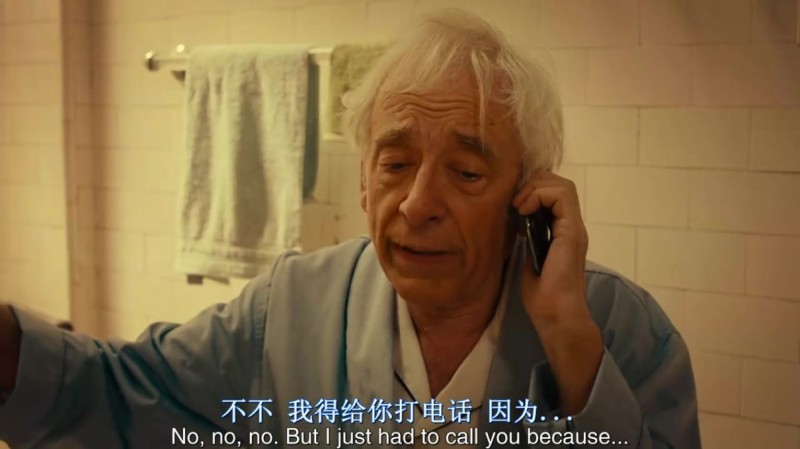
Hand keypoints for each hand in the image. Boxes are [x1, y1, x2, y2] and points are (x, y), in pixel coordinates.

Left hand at [512, 170, 602, 414]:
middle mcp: (571, 226)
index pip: (553, 193)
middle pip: (559, 183)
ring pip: (563, 185)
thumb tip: (516, 225)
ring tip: (519, 206)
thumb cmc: (543, 296)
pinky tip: (523, 210)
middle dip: (532, 183)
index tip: (512, 205)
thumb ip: (529, 239)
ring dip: (535, 188)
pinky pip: (561, 196)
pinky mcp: (571, 232)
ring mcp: (573, 228)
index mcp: (562, 231)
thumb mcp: (529, 259)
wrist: (556, 316)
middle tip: (514, 202)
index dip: (532, 190)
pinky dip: (539, 195)